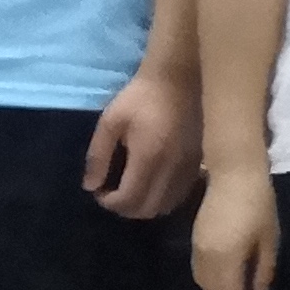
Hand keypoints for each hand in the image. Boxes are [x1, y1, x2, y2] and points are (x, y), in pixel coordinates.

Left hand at [81, 69, 201, 219]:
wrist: (180, 79)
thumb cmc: (140, 97)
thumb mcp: (110, 122)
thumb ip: (98, 156)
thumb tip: (91, 186)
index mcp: (149, 158)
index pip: (129, 200)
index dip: (109, 202)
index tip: (100, 190)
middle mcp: (173, 169)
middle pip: (149, 209)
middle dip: (126, 207)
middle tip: (114, 191)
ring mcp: (190, 168)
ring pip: (167, 205)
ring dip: (146, 204)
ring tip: (133, 187)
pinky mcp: (199, 164)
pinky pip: (181, 194)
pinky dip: (163, 197)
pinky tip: (154, 181)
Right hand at [190, 165, 278, 289]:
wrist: (234, 173)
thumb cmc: (259, 204)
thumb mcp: (269, 239)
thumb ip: (262, 271)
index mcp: (226, 258)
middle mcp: (206, 258)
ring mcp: (197, 249)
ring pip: (203, 285)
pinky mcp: (195, 240)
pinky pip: (199, 273)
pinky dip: (212, 285)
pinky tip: (226, 285)